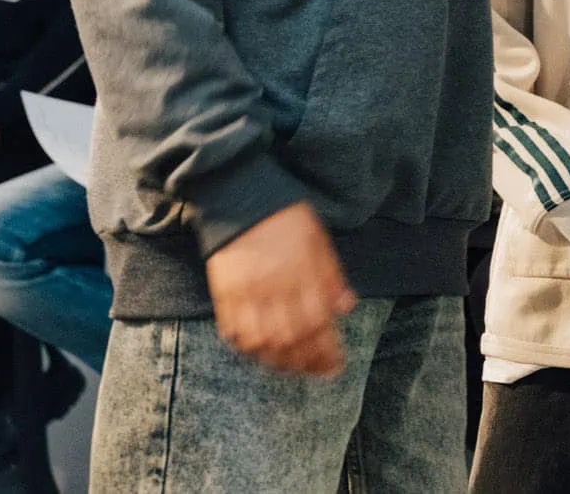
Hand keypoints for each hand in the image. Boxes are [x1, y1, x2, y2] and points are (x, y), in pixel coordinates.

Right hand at [204, 202, 357, 375]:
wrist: (239, 196)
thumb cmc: (286, 216)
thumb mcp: (319, 238)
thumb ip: (332, 276)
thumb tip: (347, 307)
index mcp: (300, 272)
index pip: (317, 323)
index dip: (327, 349)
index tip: (337, 365)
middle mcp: (273, 287)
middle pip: (291, 339)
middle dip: (308, 362)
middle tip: (321, 373)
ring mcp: (245, 293)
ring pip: (262, 342)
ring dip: (281, 362)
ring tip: (296, 369)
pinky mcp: (223, 294)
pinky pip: (234, 332)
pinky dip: (249, 349)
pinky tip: (263, 355)